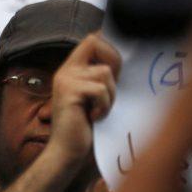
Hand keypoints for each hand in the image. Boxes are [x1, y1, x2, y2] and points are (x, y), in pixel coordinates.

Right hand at [46, 33, 120, 164]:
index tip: (118, 70)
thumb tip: (125, 60)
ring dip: (110, 95)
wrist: (67, 152)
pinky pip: (100, 89)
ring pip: (104, 72)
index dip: (110, 47)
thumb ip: (104, 78)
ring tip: (100, 110)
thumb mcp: (97, 97)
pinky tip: (94, 117)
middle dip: (113, 64)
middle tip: (109, 92)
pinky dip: (104, 105)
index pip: (92, 40)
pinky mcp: (69, 91)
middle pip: (95, 42)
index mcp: (72, 70)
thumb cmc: (87, 128)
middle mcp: (66, 70)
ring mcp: (65, 79)